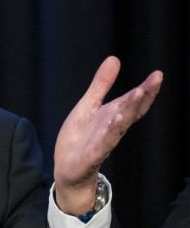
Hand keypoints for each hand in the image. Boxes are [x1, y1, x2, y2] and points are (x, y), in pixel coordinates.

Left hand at [53, 56, 162, 214]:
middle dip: (141, 97)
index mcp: (112, 115)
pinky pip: (102, 144)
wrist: (68, 169)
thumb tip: (114, 58)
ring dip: (128, 112)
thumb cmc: (81, 137)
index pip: (132, 101)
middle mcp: (111, 128)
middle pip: (130, 111)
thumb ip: (101, 85)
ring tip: (136, 95)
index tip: (158, 75)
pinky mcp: (91, 156)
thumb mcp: (88, 105)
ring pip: (118, 126)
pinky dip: (108, 134)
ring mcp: (103, 142)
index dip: (145, 89)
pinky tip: (114, 121)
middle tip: (154, 81)